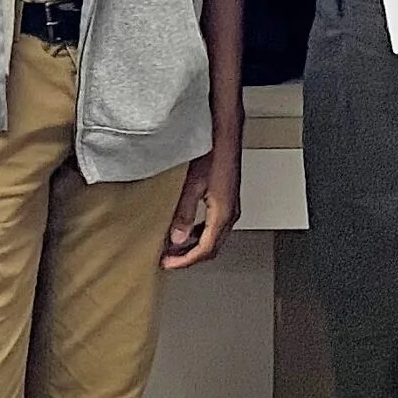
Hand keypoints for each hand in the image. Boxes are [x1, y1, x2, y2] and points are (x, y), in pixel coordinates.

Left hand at [161, 135, 240, 269]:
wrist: (225, 132)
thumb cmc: (212, 152)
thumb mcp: (192, 185)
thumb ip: (184, 213)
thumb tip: (176, 239)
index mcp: (223, 213)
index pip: (205, 250)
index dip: (184, 261)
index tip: (167, 264)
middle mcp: (230, 213)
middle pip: (211, 248)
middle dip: (188, 257)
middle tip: (168, 260)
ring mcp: (230, 206)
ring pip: (213, 237)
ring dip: (193, 246)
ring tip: (172, 247)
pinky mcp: (226, 198)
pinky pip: (214, 225)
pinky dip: (198, 233)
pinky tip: (184, 228)